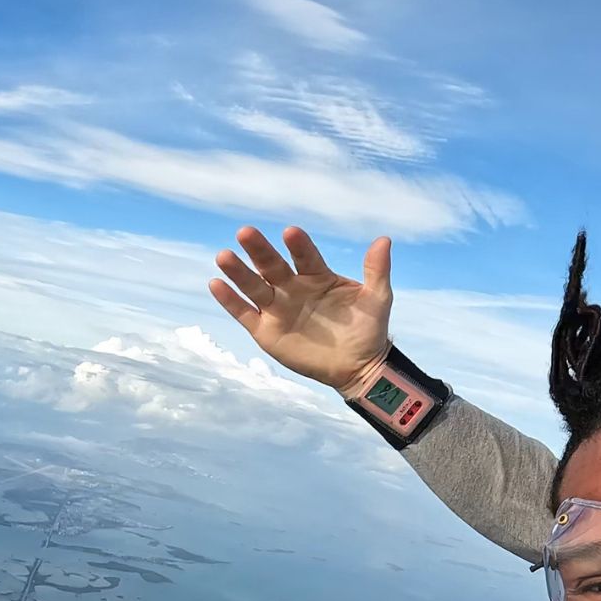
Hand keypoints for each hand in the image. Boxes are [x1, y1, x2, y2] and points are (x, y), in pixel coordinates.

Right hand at [210, 225, 392, 398]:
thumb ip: (376, 270)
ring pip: (253, 286)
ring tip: (224, 256)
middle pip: (272, 266)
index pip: (305, 257)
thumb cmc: (368, 329)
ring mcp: (277, 308)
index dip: (298, 246)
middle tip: (246, 233)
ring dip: (239, 272)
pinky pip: (244, 313)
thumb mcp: (377, 299)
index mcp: (316, 276)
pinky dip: (230, 301)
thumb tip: (384, 240)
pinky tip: (216, 284)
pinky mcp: (265, 331)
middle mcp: (292, 288)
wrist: (359, 367)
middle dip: (259, 251)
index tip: (291, 233)